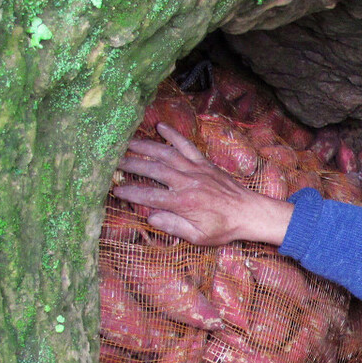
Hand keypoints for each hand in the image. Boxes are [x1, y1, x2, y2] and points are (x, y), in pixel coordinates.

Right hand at [111, 123, 292, 246]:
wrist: (249, 213)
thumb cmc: (224, 228)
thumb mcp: (198, 236)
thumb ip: (173, 226)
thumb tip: (151, 218)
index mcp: (183, 203)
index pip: (149, 196)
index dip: (131, 193)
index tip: (115, 191)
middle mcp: (186, 182)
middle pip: (152, 169)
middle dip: (130, 164)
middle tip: (112, 161)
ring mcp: (195, 170)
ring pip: (165, 154)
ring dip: (144, 146)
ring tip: (126, 142)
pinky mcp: (204, 163)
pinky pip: (186, 145)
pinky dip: (173, 135)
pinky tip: (160, 126)